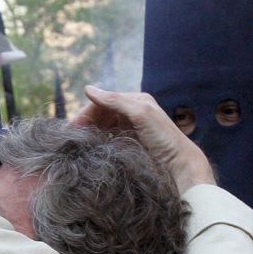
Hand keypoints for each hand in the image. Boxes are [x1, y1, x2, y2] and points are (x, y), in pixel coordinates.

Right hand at [73, 87, 214, 192]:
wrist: (179, 164)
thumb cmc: (162, 137)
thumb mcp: (140, 113)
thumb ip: (115, 100)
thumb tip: (88, 89)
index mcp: (135, 101)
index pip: (103, 101)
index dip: (87, 112)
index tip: (73, 128)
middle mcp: (132, 113)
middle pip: (102, 114)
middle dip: (87, 124)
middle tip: (73, 139)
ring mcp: (132, 129)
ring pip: (105, 127)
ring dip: (92, 134)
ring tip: (81, 146)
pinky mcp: (132, 144)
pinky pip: (110, 139)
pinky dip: (100, 143)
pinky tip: (94, 150)